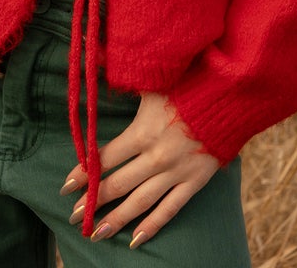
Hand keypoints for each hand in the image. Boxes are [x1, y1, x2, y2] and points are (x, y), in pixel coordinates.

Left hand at [60, 90, 221, 244]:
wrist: (230, 97)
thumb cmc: (189, 83)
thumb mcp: (153, 81)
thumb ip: (125, 77)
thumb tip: (93, 55)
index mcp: (142, 131)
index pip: (105, 158)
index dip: (84, 173)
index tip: (66, 186)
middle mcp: (156, 156)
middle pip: (118, 184)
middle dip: (93, 201)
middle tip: (73, 216)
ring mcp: (176, 172)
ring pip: (140, 202)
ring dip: (117, 219)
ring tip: (96, 233)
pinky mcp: (194, 182)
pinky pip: (170, 209)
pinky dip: (152, 226)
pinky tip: (134, 240)